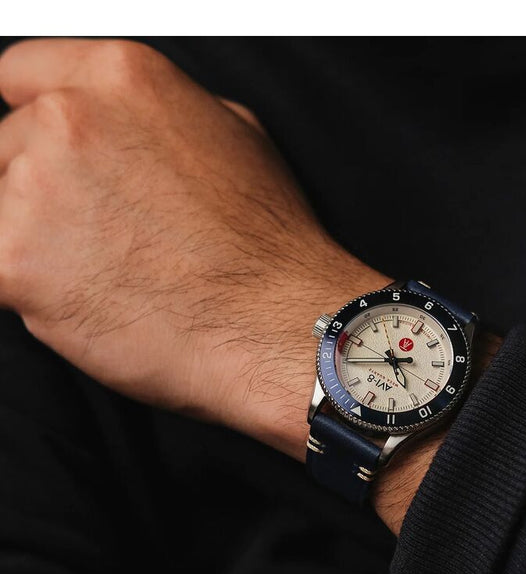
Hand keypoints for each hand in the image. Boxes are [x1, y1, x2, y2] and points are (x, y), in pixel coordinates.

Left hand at [0, 38, 498, 534]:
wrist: (278, 325)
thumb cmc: (269, 246)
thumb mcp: (237, 138)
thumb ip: (161, 117)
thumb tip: (130, 124)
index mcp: (122, 79)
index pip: (20, 77)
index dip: (32, 121)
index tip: (47, 160)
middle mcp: (68, 120)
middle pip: (6, 149)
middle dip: (40, 191)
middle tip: (99, 240)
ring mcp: (34, 190)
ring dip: (34, 244)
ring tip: (103, 279)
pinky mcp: (15, 263)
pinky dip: (28, 291)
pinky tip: (84, 305)